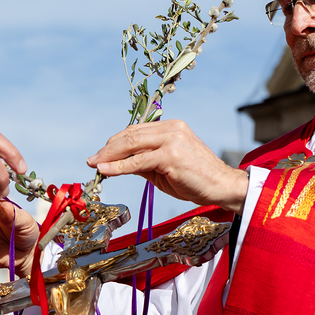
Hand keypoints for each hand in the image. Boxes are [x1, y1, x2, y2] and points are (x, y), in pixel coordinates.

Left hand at [86, 120, 248, 212]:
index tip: (101, 154)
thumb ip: (143, 162)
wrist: (222, 187)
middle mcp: (171, 128)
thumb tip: (117, 165)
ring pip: (132, 144)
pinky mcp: (171, 155)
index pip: (136, 131)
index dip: (115, 142)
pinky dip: (119, 167)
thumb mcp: (165, 168)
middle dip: (108, 148)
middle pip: (131, 134)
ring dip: (109, 156)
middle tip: (92, 160)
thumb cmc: (196, 180)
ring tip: (95, 165)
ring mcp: (172, 140)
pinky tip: (107, 170)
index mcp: (171, 127)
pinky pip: (138, 161)